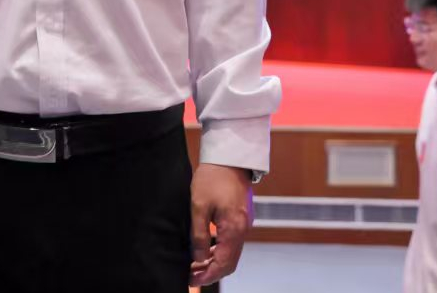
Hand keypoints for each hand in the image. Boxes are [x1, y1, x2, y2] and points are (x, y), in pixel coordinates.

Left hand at [189, 163, 252, 286]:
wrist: (229, 157)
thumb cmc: (212, 178)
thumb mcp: (198, 206)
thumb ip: (199, 234)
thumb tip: (198, 259)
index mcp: (233, 229)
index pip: (224, 263)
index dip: (208, 275)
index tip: (192, 280)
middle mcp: (243, 230)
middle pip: (230, 262)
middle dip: (211, 271)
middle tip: (192, 276)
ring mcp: (244, 224)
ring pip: (231, 252)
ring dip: (215, 261)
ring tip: (195, 265)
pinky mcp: (241, 217)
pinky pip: (232, 241)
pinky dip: (219, 249)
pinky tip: (205, 248)